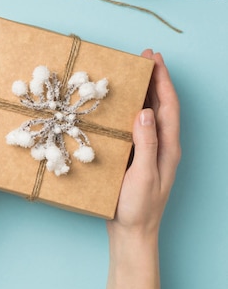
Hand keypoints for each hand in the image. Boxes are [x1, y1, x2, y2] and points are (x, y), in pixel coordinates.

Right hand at [105, 49, 180, 288]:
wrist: (131, 231)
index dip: (162, 80)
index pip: (168, 106)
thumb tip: (146, 111)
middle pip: (162, 104)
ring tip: (134, 72)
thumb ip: (146, 143)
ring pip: (150, 113)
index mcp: (168, 147)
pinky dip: (131, 108)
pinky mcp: (136, 155)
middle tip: (144, 57)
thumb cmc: (139, 207)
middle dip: (155, 79)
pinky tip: (120, 104)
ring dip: (144, 91)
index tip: (154, 59)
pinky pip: (136, 125)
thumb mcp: (144, 174)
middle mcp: (161, 145)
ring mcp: (149, 150)